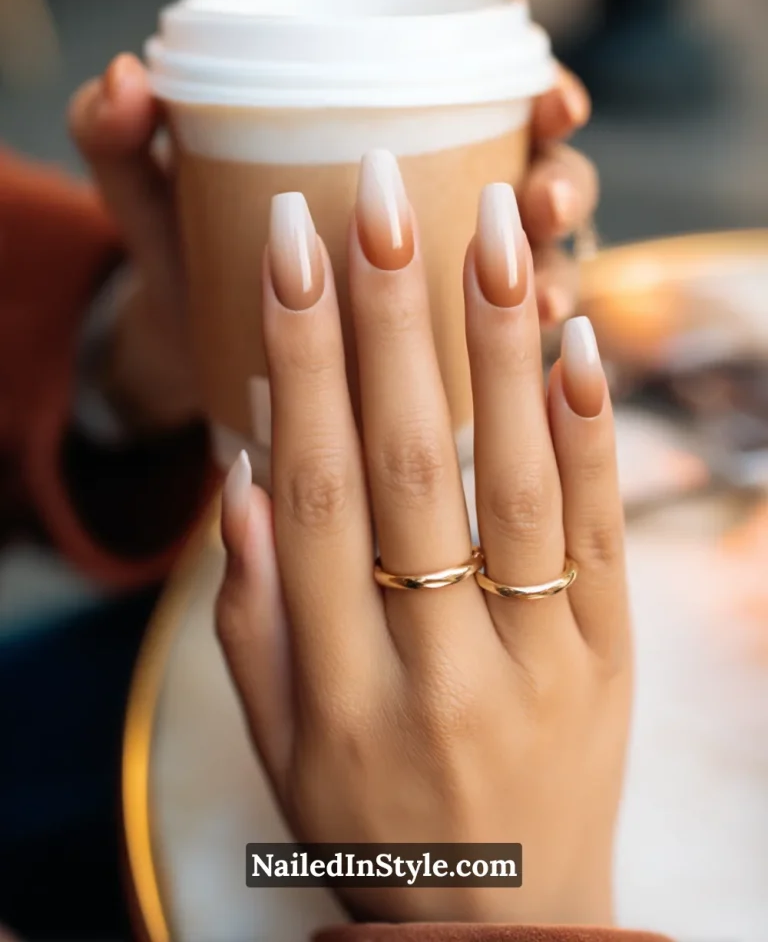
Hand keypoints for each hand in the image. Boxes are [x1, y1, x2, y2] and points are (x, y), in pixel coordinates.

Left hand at [67, 57, 594, 429]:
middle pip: (537, 185)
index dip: (545, 99)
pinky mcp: (439, 361)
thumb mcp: (155, 201)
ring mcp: (446, 290)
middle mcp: (438, 214)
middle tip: (540, 200)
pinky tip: (533, 365)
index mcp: (391, 153)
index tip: (553, 101)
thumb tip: (125, 78)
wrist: (179, 358)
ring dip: (558, 272)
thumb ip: (123, 142)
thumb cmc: (183, 258)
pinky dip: (524, 356)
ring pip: (536, 269)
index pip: (495, 109)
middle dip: (565, 186)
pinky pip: (504, 355)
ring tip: (543, 289)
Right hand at [216, 154, 629, 925]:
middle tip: (380, 190)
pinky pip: (602, 528)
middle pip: (408, 464)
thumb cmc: (370, 820)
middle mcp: (437, 663)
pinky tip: (574, 331)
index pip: (313, 489)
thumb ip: (250, 611)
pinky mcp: (610, 653)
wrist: (503, 931)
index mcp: (337, 683)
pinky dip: (588, 426)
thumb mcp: (278, 740)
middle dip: (388, 315)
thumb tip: (243, 467)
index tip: (291, 246)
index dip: (298, 356)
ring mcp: (537, 657)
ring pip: (514, 480)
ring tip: (487, 221)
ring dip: (498, 343)